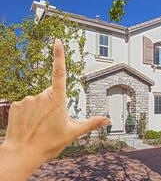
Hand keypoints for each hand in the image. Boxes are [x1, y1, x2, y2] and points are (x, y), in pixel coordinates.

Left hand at [0, 39, 109, 179]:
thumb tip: (109, 120)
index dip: (59, 55)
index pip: (59, 73)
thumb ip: (92, 123)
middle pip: (51, 93)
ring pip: (38, 99)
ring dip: (41, 108)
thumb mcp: (74, 133)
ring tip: (41, 125)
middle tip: (53, 121)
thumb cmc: (49, 144)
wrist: (22, 154)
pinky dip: (29, 111)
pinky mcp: (16, 105)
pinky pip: (26, 104)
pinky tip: (30, 124)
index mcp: (57, 100)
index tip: (57, 41)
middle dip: (54, 103)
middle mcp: (41, 96)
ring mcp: (27, 100)